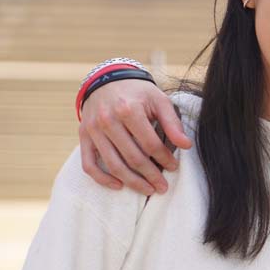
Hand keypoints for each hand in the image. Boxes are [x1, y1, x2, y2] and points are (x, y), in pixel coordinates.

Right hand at [79, 78, 191, 194]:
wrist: (107, 79)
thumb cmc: (138, 92)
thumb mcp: (159, 100)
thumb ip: (172, 123)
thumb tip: (186, 145)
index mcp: (128, 110)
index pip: (150, 144)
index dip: (164, 159)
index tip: (173, 168)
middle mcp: (108, 121)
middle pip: (132, 157)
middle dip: (150, 176)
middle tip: (163, 187)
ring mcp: (93, 130)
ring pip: (113, 164)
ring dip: (132, 182)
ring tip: (148, 190)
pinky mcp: (83, 136)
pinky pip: (89, 164)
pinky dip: (102, 178)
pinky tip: (119, 185)